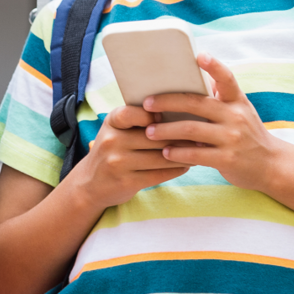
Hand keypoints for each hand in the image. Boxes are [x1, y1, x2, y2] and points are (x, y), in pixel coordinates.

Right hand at [72, 104, 189, 207]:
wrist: (90, 184)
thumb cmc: (114, 150)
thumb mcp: (119, 129)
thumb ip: (140, 118)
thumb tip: (182, 109)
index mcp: (112, 121)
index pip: (137, 112)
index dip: (157, 114)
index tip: (176, 115)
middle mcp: (112, 140)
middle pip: (157, 136)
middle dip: (183, 136)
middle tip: (204, 134)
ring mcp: (117, 163)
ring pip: (162, 156)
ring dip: (185, 154)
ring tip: (200, 150)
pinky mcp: (126, 182)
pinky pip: (160, 174)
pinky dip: (177, 169)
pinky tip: (187, 165)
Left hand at [143, 55, 282, 191]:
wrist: (271, 165)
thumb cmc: (248, 135)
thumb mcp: (241, 111)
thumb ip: (221, 96)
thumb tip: (198, 74)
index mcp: (237, 101)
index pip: (227, 78)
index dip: (214, 66)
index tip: (200, 55)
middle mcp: (236, 116)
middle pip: (196, 104)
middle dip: (167, 102)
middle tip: (146, 104)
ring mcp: (232, 138)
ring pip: (191, 130)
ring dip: (165, 130)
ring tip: (149, 132)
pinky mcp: (227, 159)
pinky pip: (195, 155)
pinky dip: (177, 153)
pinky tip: (165, 152)